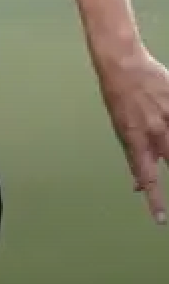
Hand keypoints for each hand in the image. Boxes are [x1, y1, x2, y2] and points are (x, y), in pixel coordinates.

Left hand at [98, 48, 168, 223]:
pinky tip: (168, 121)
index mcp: (136, 139)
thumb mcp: (121, 129)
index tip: (160, 219)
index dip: (154, 200)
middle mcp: (155, 131)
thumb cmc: (119, 98)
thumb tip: (138, 185)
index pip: (147, 177)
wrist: (123, 64)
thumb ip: (134, 157)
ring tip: (165, 149)